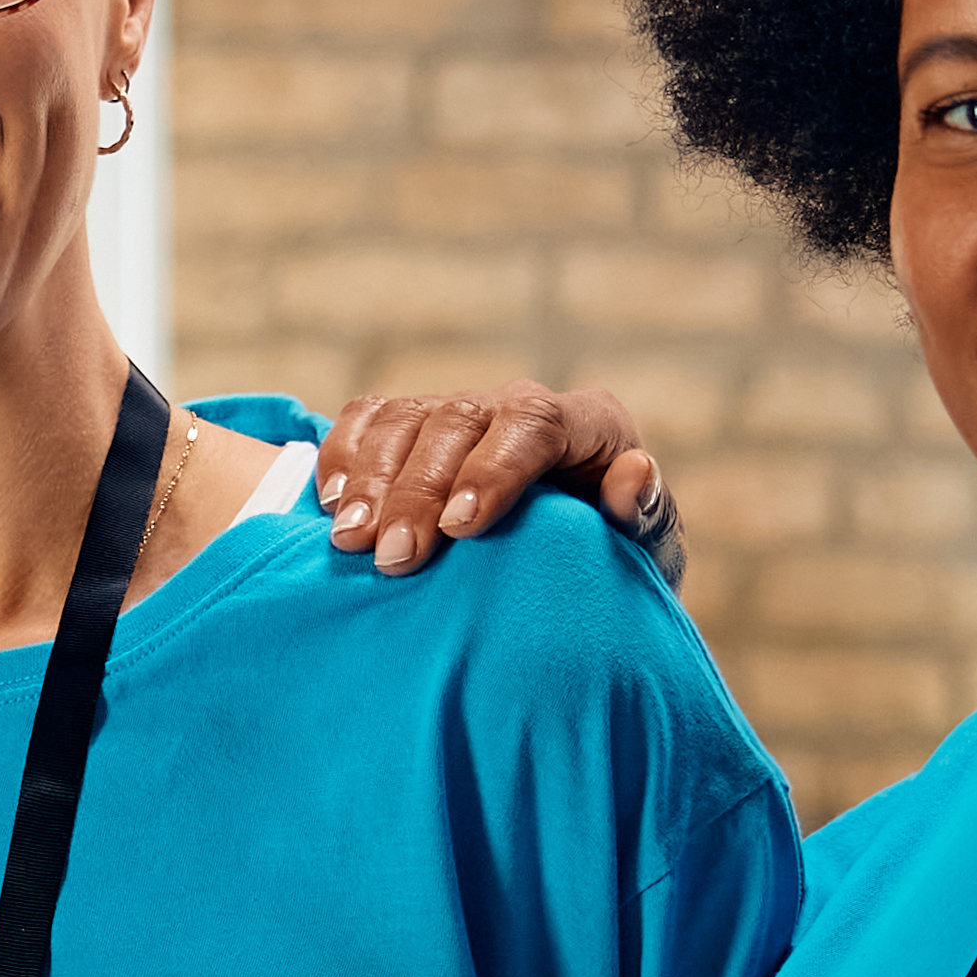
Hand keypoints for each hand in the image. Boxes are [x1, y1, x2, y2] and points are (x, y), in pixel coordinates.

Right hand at [305, 380, 679, 588]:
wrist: (572, 569)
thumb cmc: (613, 562)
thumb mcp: (645, 553)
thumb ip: (644, 517)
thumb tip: (634, 472)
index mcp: (587, 423)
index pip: (535, 423)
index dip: (493, 469)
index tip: (460, 528)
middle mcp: (518, 408)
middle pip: (459, 421)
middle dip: (420, 489)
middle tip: (396, 559)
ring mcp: (461, 414)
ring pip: (406, 419)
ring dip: (372, 481)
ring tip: (351, 543)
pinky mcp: (414, 429)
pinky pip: (367, 421)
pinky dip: (343, 457)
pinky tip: (330, 508)